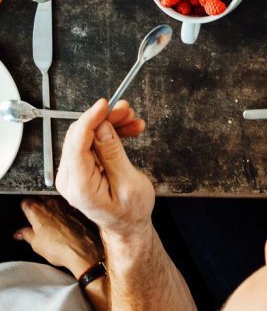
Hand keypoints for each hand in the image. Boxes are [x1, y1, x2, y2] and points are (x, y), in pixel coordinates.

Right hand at [14, 198, 102, 278]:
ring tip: (46, 224)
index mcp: (37, 211)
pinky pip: (64, 207)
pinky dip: (60, 212)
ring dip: (49, 209)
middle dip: (36, 207)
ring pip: (53, 202)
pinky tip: (60, 224)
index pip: (25, 202)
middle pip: (39, 199)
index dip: (23, 208)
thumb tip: (20, 233)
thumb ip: (26, 234)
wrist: (81, 249)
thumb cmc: (59, 247)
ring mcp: (64, 205)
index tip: (23, 213)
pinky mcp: (75, 209)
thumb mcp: (36, 244)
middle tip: (33, 220)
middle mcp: (51, 204)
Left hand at [55, 98, 152, 242]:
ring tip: (133, 121)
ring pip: (87, 134)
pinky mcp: (81, 167)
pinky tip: (129, 130)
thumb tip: (102, 128)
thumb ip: (113, 154)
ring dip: (111, 123)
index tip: (104, 104)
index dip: (90, 120)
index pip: (77, 144)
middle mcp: (70, 178)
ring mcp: (73, 172)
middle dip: (105, 118)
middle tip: (128, 111)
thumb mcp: (128, 183)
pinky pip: (92, 141)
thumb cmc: (130, 211)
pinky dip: (110, 132)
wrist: (128, 225)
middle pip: (81, 135)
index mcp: (80, 186)